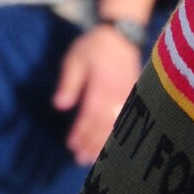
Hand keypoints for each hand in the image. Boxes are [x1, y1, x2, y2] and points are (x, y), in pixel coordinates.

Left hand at [53, 24, 141, 165]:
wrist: (121, 34)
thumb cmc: (94, 46)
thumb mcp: (75, 59)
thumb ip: (68, 83)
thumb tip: (58, 106)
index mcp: (101, 85)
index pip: (90, 115)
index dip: (81, 132)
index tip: (72, 145)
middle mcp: (116, 94)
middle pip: (104, 124)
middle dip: (92, 143)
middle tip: (81, 159)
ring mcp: (128, 96)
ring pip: (117, 125)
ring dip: (105, 142)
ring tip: (94, 158)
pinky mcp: (135, 96)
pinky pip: (127, 120)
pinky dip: (118, 133)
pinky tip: (112, 144)